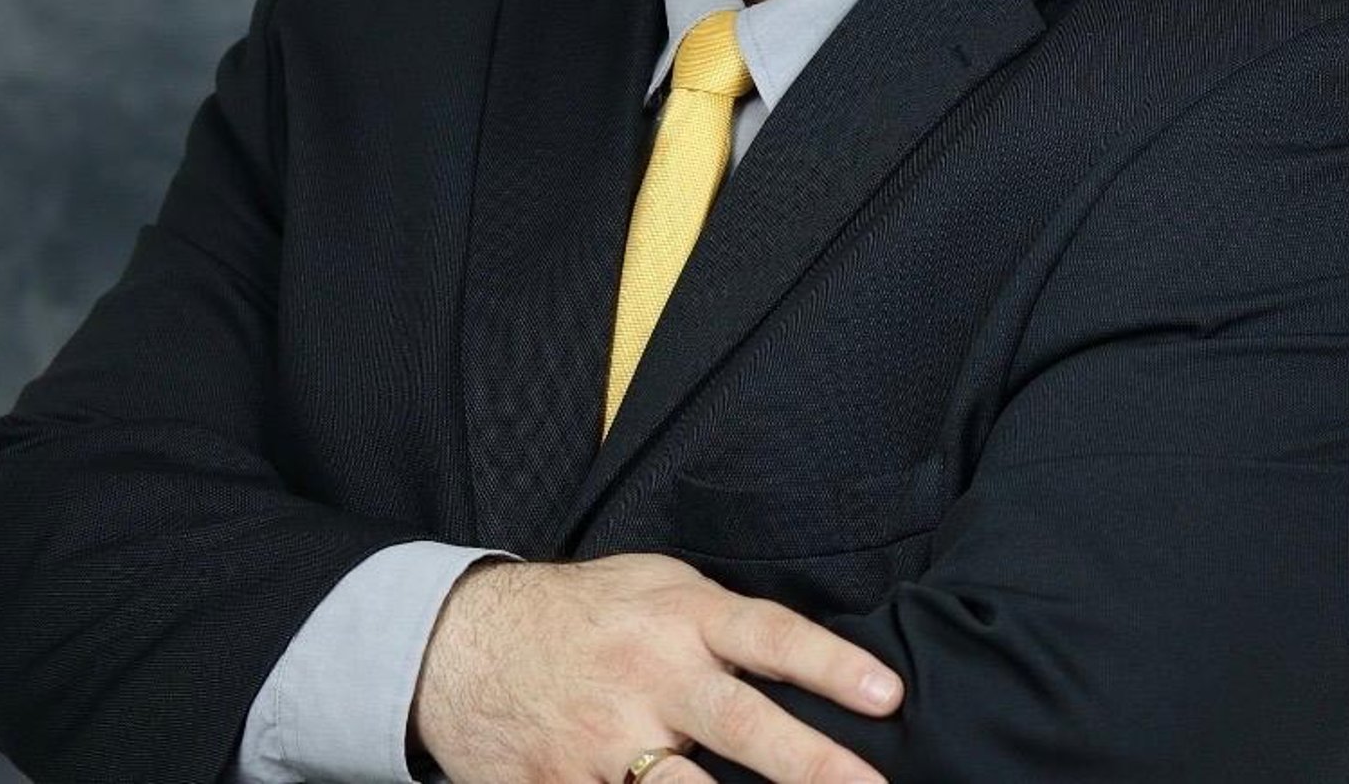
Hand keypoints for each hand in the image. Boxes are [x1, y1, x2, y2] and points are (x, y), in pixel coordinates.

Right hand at [408, 552, 901, 783]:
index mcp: (678, 616)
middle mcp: (648, 678)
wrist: (461, 642)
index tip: (887, 695)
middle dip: (812, 765)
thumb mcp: (653, 583)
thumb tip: (796, 662)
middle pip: (742, 725)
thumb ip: (720, 622)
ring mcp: (604, 743)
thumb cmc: (582, 611)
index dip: (830, 664)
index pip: (768, 636)